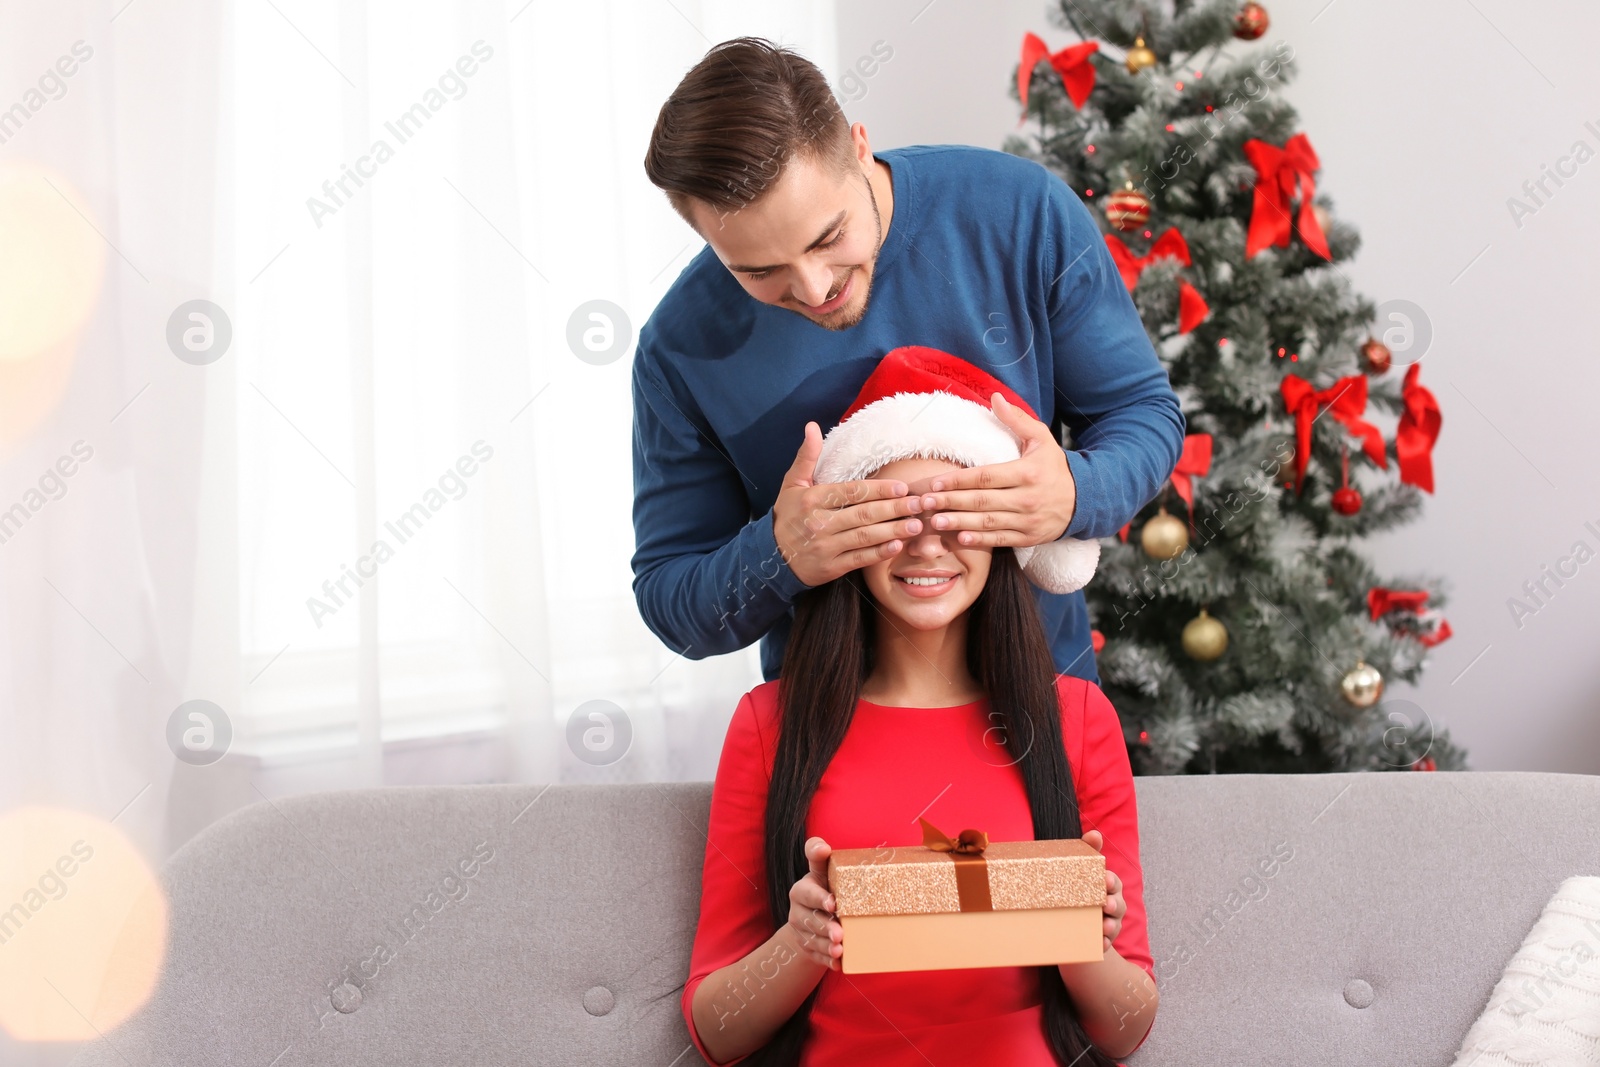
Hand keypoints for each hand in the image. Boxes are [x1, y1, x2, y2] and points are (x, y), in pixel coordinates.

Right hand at [772, 421, 933, 586]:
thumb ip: (807, 456)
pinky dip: (879, 553)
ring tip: (916, 525)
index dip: (878, 490)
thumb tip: (812, 426)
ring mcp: (825, 547)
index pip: (851, 492)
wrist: (772, 556)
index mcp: (812, 499)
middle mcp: (819, 523)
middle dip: (894, 509)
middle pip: (863, 514)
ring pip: (865, 537)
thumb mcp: (793, 483)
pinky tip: (897, 545)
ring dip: (893, 531)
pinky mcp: (831, 567)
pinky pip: (859, 559)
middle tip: (917, 504)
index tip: (902, 487)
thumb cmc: (788, 515)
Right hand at [786, 837, 842, 969]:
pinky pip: (816, 956)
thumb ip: (818, 856)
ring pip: (812, 940)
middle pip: (810, 920)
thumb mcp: (821, 870)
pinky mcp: (807, 948)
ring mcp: (800, 932)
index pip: (807, 893)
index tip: (834, 904)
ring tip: (840, 950)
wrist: (815, 914)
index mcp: (801, 891)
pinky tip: (838, 963)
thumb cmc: (824, 886)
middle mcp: (797, 912)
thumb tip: (822, 847)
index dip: (819, 898)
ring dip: (827, 946)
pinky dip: (827, 960)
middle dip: (825, 928)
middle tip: (840, 934)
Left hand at [901, 393, 1075, 548]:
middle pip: (982, 500)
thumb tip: (995, 397)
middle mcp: (1027, 498)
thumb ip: (1016, 419)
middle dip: (951, 502)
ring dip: (959, 522)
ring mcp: (1028, 520)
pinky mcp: (1029, 537)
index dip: (958, 480)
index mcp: (1027, 472)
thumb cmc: (1053, 466)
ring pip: (988, 522)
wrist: (1084, 499)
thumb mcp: (1041, 438)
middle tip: (924, 503)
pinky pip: (1001, 539)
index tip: (935, 483)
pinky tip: (960, 537)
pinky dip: (980, 539)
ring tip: (934, 522)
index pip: (985, 476)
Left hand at [1082, 829, 1124, 953]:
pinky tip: (1099, 945)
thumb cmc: (1080, 890)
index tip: (1105, 880)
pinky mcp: (1101, 940)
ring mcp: (1109, 923)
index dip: (1111, 881)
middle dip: (1114, 904)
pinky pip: (1105, 944)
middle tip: (1105, 904)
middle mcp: (1112, 905)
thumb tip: (1095, 833)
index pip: (1114, 882)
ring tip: (1103, 927)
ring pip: (1114, 925)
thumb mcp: (1081, 870)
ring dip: (1110, 926)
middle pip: (1118, 904)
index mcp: (1108, 887)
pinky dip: (1103, 945)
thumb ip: (1088, 851)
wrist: (1072, 921)